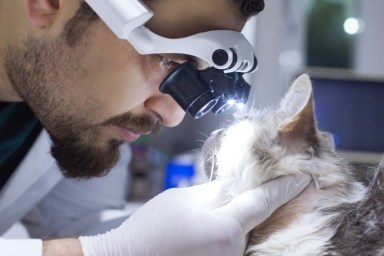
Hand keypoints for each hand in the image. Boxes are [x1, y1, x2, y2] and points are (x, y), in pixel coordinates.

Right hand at [79, 174, 309, 255]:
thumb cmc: (152, 228)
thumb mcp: (183, 199)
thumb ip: (215, 192)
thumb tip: (236, 185)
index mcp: (226, 229)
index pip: (264, 202)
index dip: (285, 188)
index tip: (303, 179)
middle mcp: (234, 252)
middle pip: (258, 219)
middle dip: (262, 202)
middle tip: (268, 182)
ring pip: (246, 233)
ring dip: (248, 217)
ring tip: (236, 201)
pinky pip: (236, 245)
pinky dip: (237, 231)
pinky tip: (225, 220)